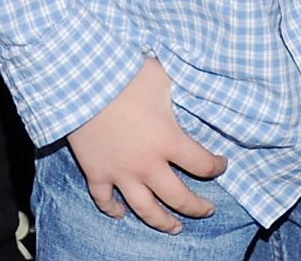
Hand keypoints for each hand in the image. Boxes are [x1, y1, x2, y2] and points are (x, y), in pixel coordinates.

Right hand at [67, 57, 226, 232]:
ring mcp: (120, 172)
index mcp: (168, 141)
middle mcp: (147, 164)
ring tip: (175, 227)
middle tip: (207, 210)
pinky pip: (105, 199)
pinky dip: (113, 209)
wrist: (79, 79)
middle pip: (179, 198)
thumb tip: (199, 82)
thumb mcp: (161, 75)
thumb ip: (182, 84)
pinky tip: (121, 213)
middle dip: (198, 207)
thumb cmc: (122, 73)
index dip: (217, 167)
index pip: (203, 165)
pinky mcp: (96, 171)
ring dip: (163, 222)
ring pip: (146, 209)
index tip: (221, 164)